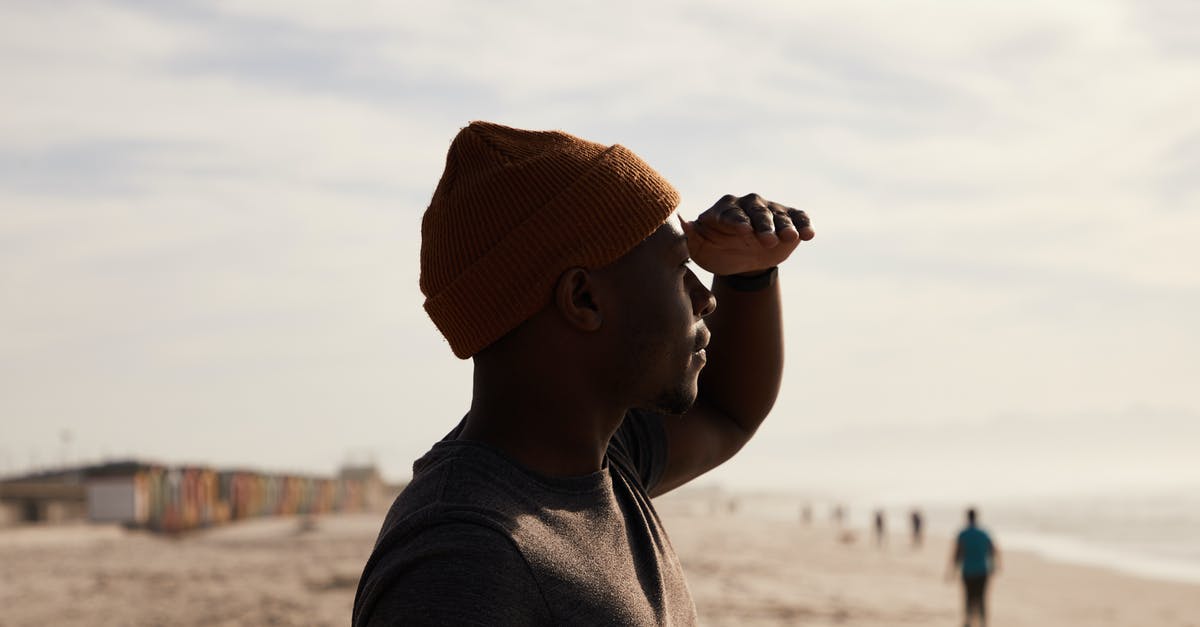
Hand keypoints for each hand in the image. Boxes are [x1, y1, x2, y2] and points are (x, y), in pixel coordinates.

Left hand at [683, 194, 813, 276]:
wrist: (741, 259)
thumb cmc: (716, 251)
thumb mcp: (699, 248)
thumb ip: (690, 235)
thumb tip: (680, 220)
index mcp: (724, 209)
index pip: (730, 213)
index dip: (736, 221)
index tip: (743, 231)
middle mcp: (748, 205)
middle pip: (756, 212)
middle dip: (763, 225)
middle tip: (768, 241)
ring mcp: (769, 210)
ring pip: (778, 215)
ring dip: (785, 226)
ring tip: (790, 238)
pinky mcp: (788, 218)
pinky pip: (798, 217)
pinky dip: (804, 224)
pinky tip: (809, 235)